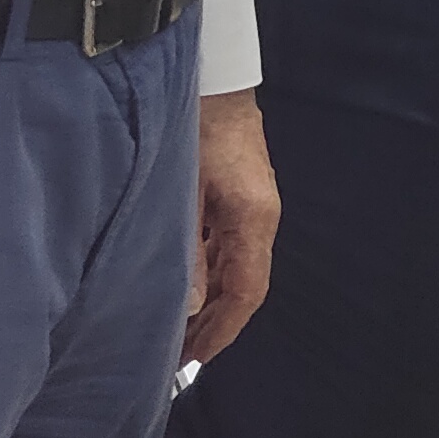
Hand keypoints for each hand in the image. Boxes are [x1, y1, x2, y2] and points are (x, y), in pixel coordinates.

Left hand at [185, 88, 279, 365]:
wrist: (212, 77)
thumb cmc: (195, 128)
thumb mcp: (183, 192)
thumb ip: (186, 250)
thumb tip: (189, 306)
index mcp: (253, 219)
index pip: (247, 292)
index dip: (223, 331)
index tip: (196, 360)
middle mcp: (261, 217)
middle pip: (245, 285)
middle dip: (215, 323)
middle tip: (179, 355)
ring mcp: (252, 206)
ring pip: (236, 267)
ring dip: (211, 300)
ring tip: (177, 329)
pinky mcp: (239, 195)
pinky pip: (227, 247)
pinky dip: (209, 273)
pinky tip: (185, 284)